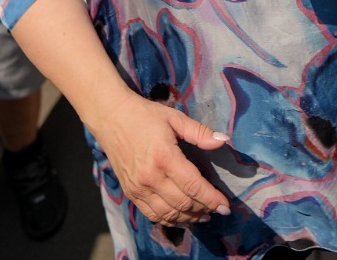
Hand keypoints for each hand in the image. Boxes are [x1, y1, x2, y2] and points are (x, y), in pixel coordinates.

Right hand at [89, 94, 230, 226]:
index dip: (212, 198)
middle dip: (204, 209)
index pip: (194, 186)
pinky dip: (169, 219)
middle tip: (218, 209)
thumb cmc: (145, 115)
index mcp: (165, 157)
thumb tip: (223, 141)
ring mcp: (138, 188)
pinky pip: (152, 214)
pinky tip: (181, 217)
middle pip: (184, 203)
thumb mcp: (174, 118)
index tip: (226, 206)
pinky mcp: (130, 193)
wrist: (110, 117)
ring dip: (189, 218)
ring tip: (204, 215)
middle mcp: (151, 178)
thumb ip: (200, 132)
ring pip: (169, 214)